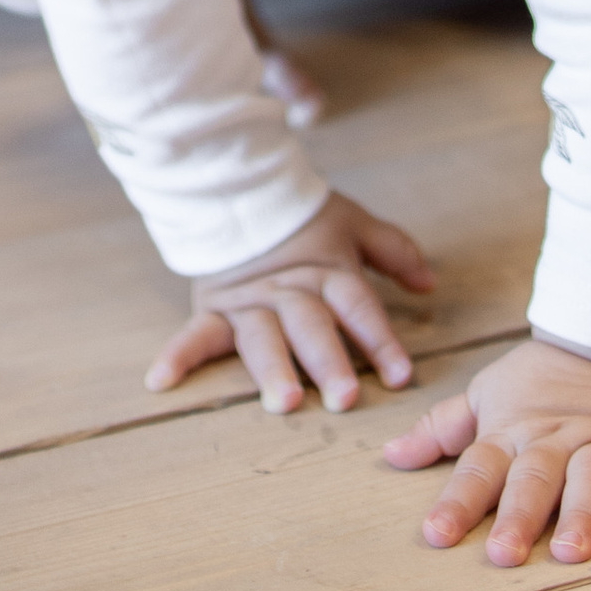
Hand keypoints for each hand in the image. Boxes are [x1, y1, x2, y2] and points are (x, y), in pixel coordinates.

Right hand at [146, 193, 434, 415]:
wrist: (238, 189)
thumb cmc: (302, 218)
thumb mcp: (353, 225)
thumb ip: (393, 252)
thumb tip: (430, 285)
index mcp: (325, 270)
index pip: (358, 306)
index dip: (380, 339)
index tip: (401, 375)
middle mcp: (289, 290)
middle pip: (312, 326)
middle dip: (329, 362)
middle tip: (345, 398)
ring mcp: (249, 302)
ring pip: (263, 337)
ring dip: (272, 368)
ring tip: (283, 401)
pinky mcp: (213, 308)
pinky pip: (194, 333)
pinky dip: (177, 355)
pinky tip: (160, 381)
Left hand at [384, 336, 590, 565]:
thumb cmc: (541, 380)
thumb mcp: (487, 396)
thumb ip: (442, 431)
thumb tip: (390, 458)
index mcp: (514, 434)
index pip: (479, 470)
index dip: (456, 501)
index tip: (436, 535)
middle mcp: (558, 442)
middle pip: (534, 481)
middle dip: (519, 517)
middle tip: (504, 556)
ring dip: (586, 514)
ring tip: (575, 553)